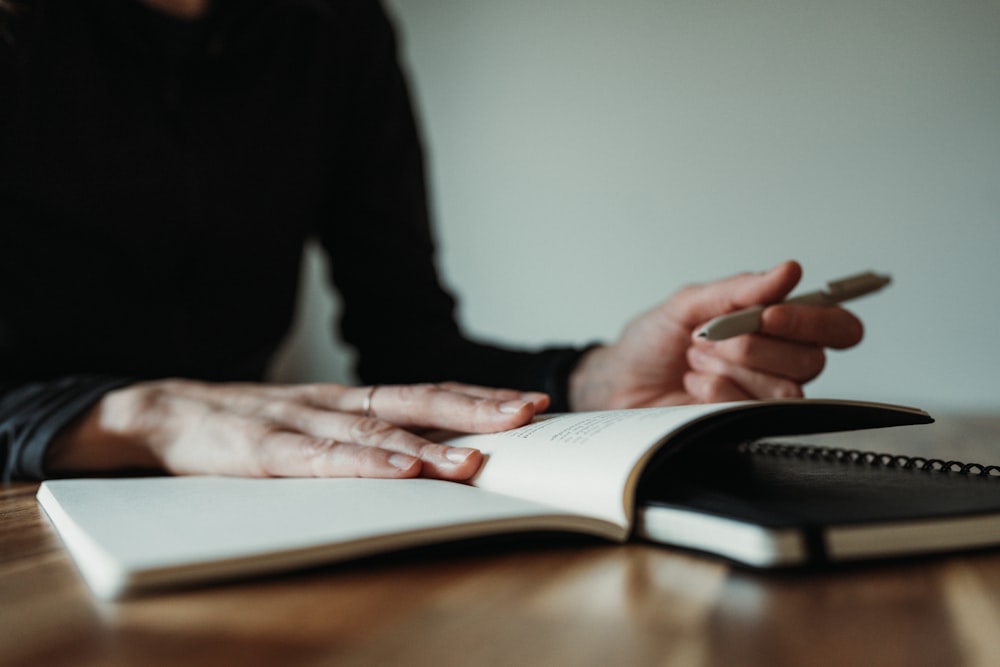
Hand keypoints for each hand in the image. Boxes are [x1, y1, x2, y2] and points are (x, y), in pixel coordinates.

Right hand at [45, 379, 547, 479]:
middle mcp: (338, 403)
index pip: (429, 393)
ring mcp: (302, 421)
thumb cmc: (253, 423)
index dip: (481, 397)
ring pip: (375, 431)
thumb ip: (366, 433)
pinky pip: (322, 458)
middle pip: (417, 401)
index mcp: (354, 399)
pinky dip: (365, 464)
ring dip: (428, 445)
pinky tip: (399, 472)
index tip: (532, 403)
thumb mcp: (318, 423)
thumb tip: (432, 454)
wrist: (168, 411)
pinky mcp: (266, 449)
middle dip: (476, 408)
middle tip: (528, 412)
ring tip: (474, 459)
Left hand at [568, 260, 863, 408]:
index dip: (813, 320)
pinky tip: (694, 384)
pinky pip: (753, 408)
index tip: (769, 315)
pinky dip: (717, 390)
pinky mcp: (744, 423)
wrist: (619, 381)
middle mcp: (780, 362)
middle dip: (753, 345)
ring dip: (731, 367)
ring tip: (696, 359)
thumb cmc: (653, 341)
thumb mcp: (688, 303)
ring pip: (786, 387)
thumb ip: (739, 290)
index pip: (836, 325)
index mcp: (777, 325)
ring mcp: (764, 396)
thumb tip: (787, 271)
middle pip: (812, 358)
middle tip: (711, 337)